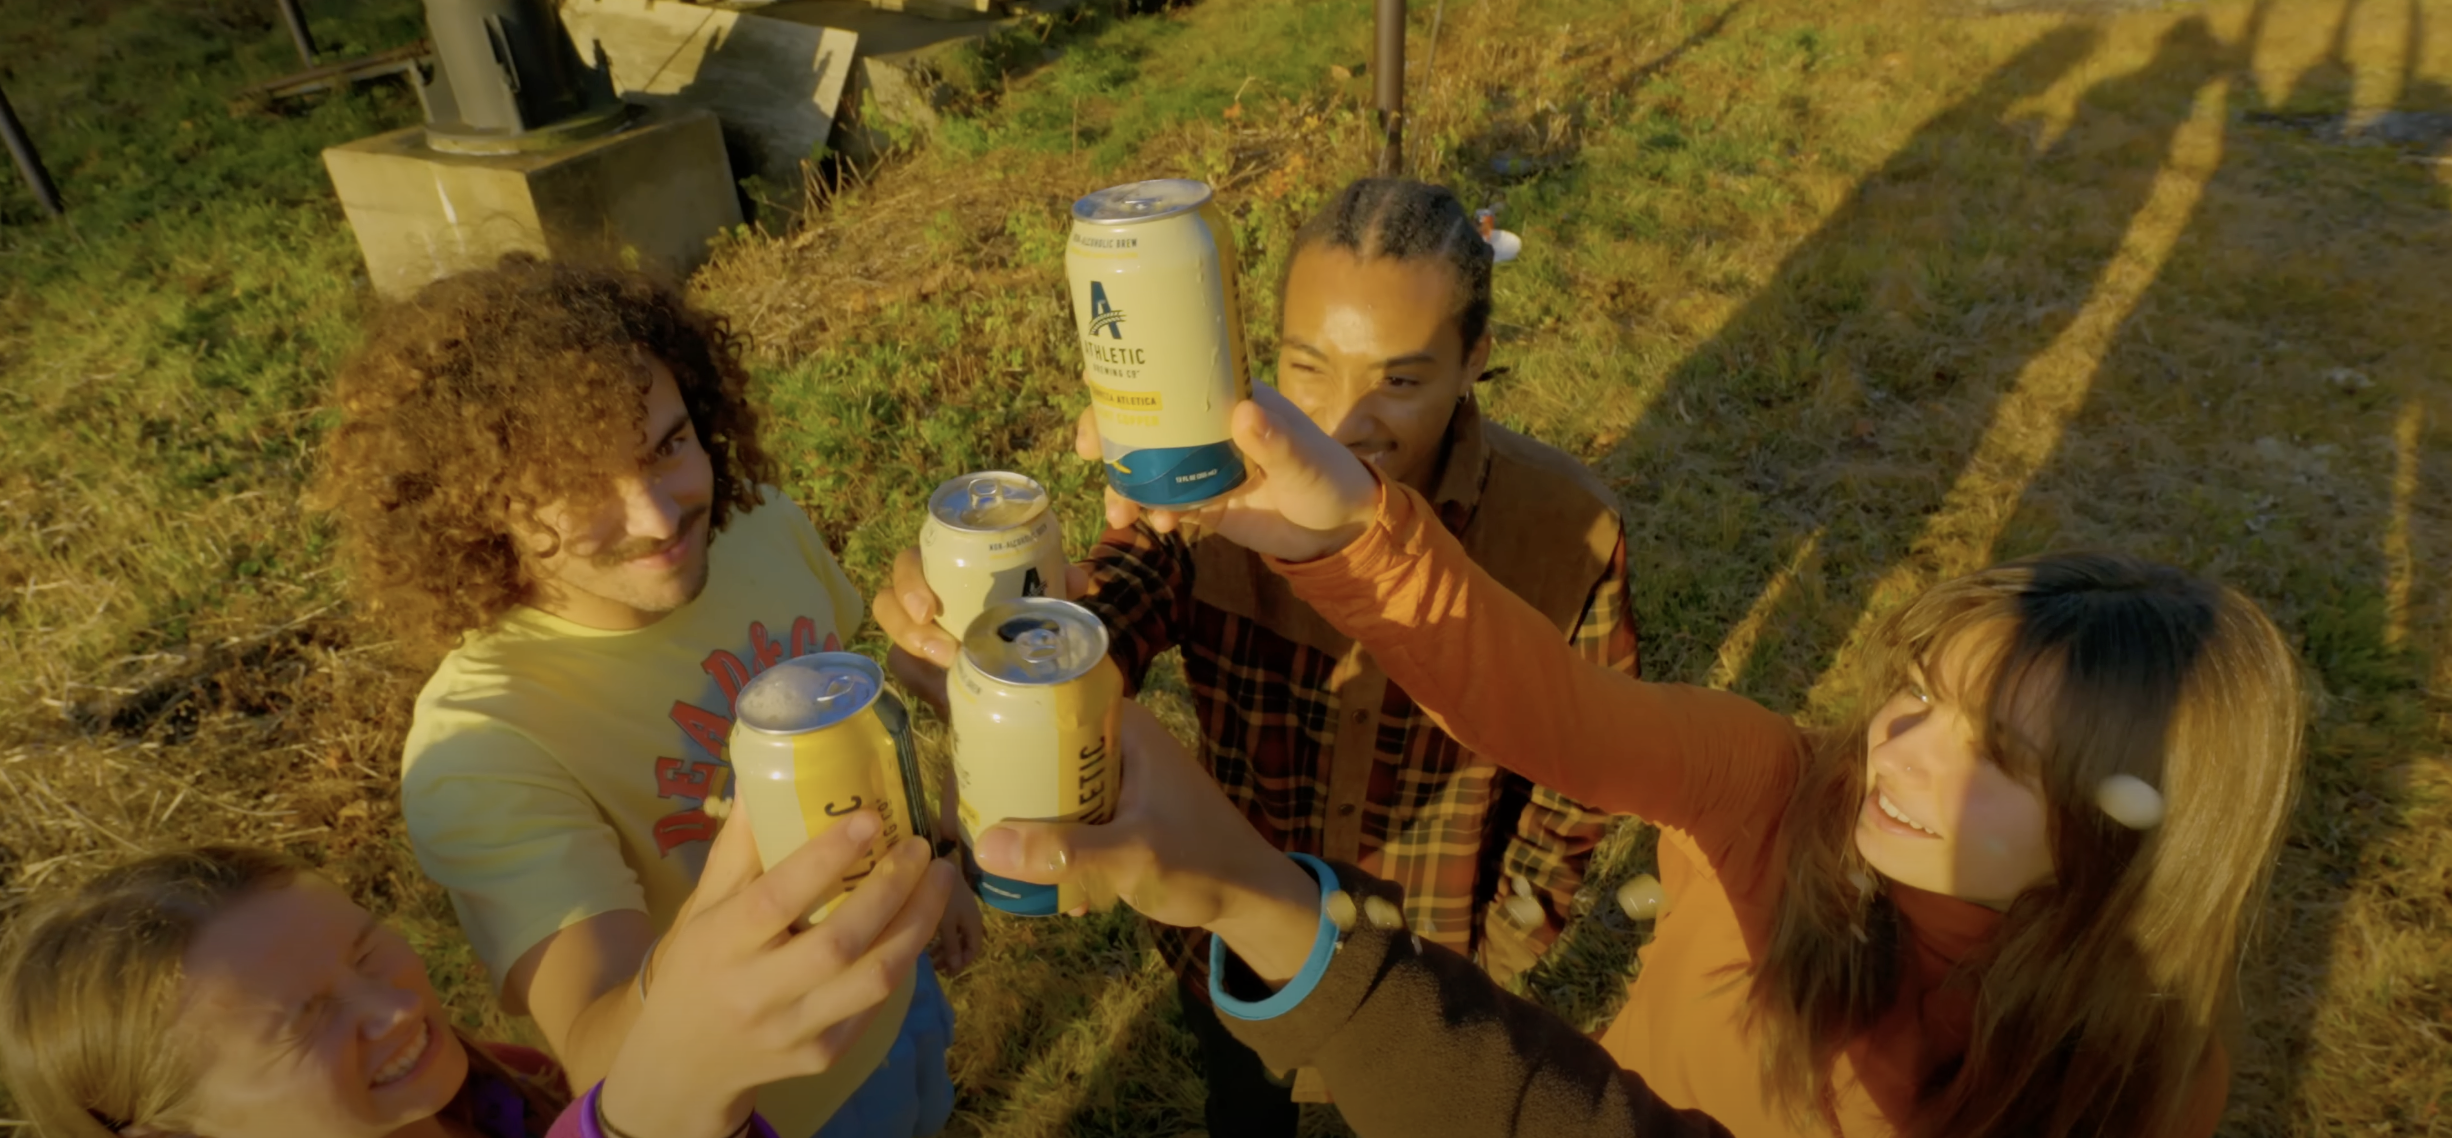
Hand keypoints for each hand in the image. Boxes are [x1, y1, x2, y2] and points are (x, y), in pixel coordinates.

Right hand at [600, 806, 956, 1137]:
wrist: (682, 1065)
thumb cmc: (697, 966)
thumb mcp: (704, 905)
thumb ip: (740, 845)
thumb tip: (764, 772)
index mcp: (721, 943)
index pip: (778, 897)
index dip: (827, 857)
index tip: (871, 817)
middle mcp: (756, 991)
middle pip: (839, 942)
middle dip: (892, 889)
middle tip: (923, 847)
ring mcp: (794, 1030)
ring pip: (872, 980)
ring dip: (917, 925)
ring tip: (939, 880)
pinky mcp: (822, 1056)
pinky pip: (876, 1006)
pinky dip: (902, 961)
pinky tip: (916, 923)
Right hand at [875, 546, 1092, 715]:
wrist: (1021, 655)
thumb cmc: (1023, 610)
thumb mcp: (1038, 596)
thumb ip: (1054, 585)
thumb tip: (1075, 581)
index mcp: (942, 569)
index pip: (909, 564)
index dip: (909, 582)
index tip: (929, 609)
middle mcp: (922, 597)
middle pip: (888, 601)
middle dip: (906, 626)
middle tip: (943, 650)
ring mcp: (916, 633)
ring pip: (892, 637)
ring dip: (915, 651)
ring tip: (949, 667)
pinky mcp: (919, 666)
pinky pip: (905, 671)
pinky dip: (921, 680)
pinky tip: (942, 691)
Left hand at [931, 879, 984, 975]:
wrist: (939, 859)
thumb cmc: (943, 893)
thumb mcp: (946, 922)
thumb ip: (951, 945)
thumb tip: (956, 967)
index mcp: (975, 923)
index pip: (975, 949)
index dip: (963, 963)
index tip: (948, 973)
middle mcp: (970, 917)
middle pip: (965, 943)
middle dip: (952, 957)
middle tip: (935, 967)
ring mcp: (961, 909)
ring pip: (956, 934)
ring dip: (944, 946)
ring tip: (928, 956)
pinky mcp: (950, 902)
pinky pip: (949, 924)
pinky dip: (940, 934)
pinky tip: (925, 936)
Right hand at [971, 701, 1319, 980]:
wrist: (1254, 900)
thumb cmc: (1205, 865)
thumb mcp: (1132, 859)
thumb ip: (1066, 854)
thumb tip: (984, 845)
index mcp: (1122, 726)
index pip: (1044, 701)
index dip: (995, 726)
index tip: (962, 770)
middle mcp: (1115, 741)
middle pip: (1036, 746)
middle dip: (1001, 786)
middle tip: (967, 824)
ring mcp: (1116, 777)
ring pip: (1047, 785)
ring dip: (1023, 821)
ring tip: (992, 858)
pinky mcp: (1118, 811)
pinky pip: (1066, 814)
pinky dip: (1049, 843)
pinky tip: (1038, 886)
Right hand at [1075, 383, 1380, 562]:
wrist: (1338, 530)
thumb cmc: (1328, 477)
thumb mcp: (1304, 460)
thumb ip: (1276, 443)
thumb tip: (1244, 414)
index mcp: (1227, 399)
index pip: (1170, 375)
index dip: (1128, 378)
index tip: (1096, 387)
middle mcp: (1205, 427)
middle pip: (1142, 420)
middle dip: (1109, 434)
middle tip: (1090, 454)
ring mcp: (1198, 465)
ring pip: (1145, 465)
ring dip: (1124, 484)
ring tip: (1122, 513)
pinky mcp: (1201, 502)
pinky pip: (1162, 502)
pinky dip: (1150, 512)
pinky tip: (1158, 526)